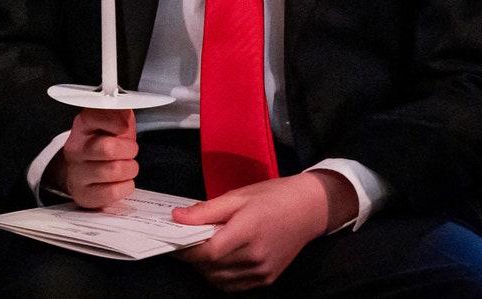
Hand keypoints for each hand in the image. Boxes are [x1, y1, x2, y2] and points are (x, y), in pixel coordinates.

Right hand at [50, 108, 137, 208]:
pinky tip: (122, 182)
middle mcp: (75, 149)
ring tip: (127, 167)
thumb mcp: (111, 124)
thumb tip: (125, 105)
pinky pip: (113, 192)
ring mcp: (77, 173)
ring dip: (130, 169)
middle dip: (129, 150)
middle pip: (108, 148)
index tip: (124, 128)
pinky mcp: (84, 194)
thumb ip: (120, 113)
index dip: (117, 122)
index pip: (96, 116)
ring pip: (114, 170)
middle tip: (130, 151)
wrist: (83, 173)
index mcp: (82, 126)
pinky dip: (126, 186)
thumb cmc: (102, 145)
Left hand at [172, 172, 350, 291]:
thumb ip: (205, 210)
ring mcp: (262, 271)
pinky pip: (235, 286)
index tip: (174, 241)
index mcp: (246, 232)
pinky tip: (221, 259)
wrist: (308, 209)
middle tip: (187, 241)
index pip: (207, 252)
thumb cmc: (273, 197)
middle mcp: (255, 257)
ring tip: (205, 249)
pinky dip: (222, 276)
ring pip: (220, 280)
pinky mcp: (267, 278)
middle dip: (193, 258)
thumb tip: (177, 217)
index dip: (186, 250)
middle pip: (211, 268)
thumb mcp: (237, 196)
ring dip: (206, 268)